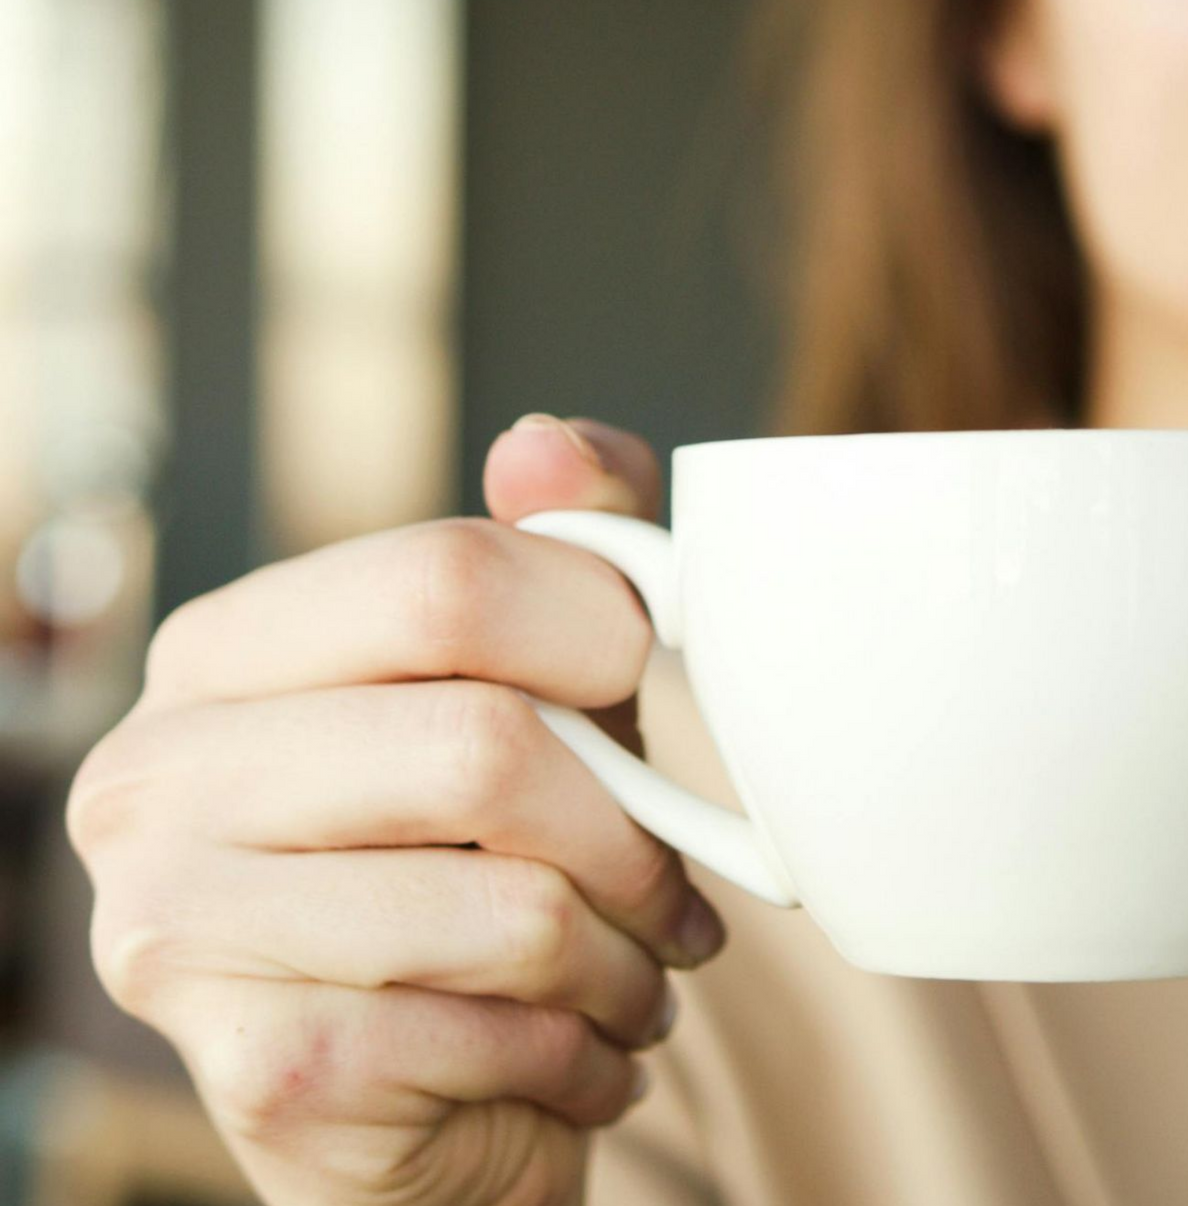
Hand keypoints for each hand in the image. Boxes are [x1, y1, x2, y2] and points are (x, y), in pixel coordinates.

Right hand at [66, 413, 726, 1205]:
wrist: (414, 1096)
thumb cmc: (481, 852)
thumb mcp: (537, 674)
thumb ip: (565, 538)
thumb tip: (543, 446)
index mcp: (221, 652)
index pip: (443, 578)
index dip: (599, 624)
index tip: (652, 681)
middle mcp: (159, 776)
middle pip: (483, 744)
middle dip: (629, 828)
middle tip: (672, 876)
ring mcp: (179, 928)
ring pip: (511, 906)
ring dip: (620, 955)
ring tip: (631, 966)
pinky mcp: (250, 1072)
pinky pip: (493, 1035)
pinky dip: (580, 1051)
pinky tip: (575, 1050)